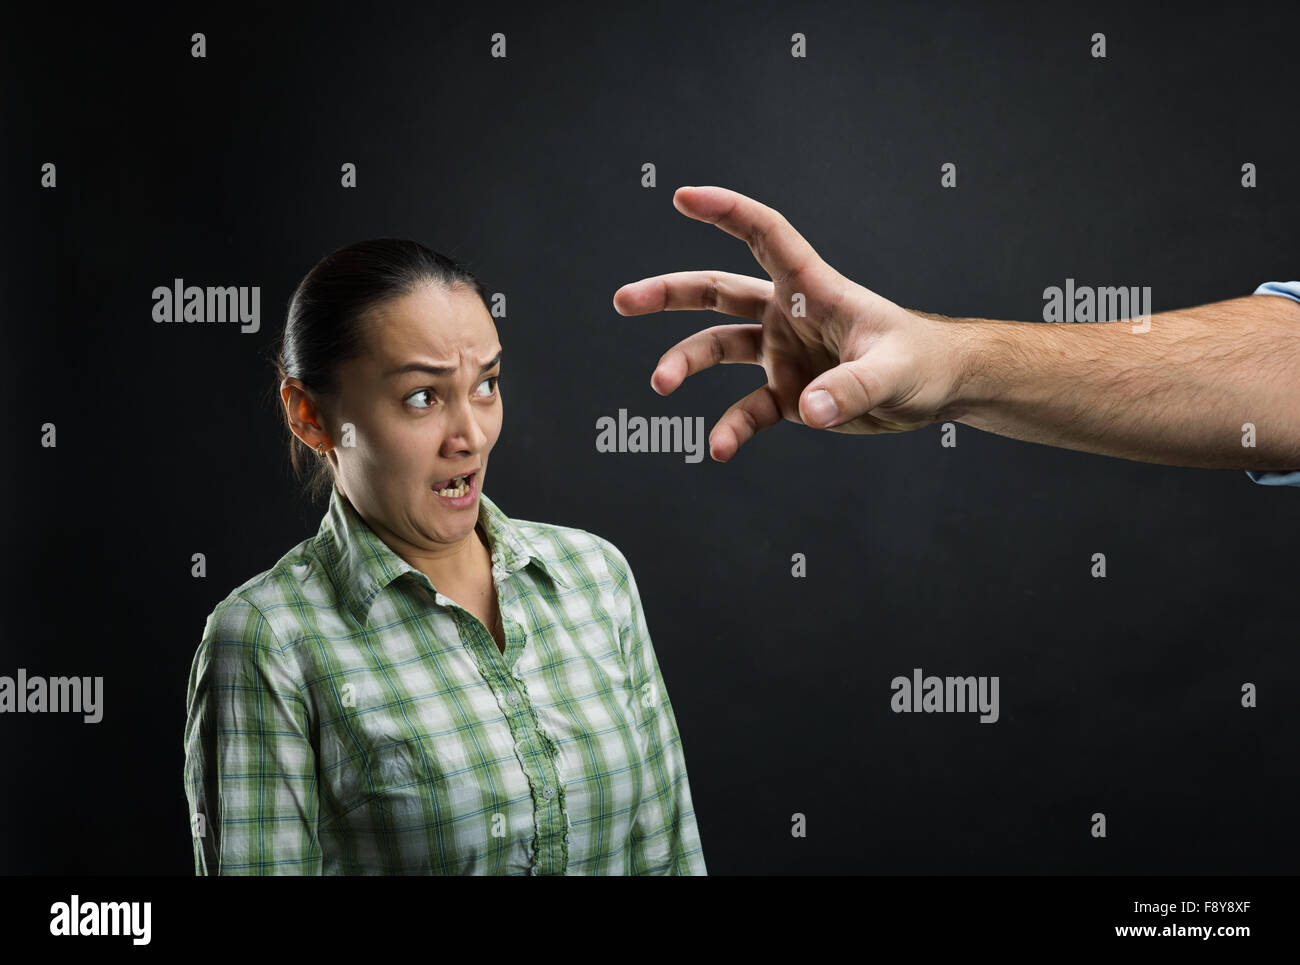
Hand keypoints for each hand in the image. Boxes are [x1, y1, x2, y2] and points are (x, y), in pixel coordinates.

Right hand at [612, 185, 971, 461]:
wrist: (936, 390)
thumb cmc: (922, 362)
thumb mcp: (893, 372)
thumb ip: (852, 388)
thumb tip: (810, 409)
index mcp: (811, 288)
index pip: (764, 236)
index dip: (725, 212)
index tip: (683, 197)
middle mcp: (787, 314)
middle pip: (717, 292)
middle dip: (669, 293)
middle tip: (623, 299)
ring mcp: (783, 352)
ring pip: (718, 347)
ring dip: (685, 362)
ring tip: (660, 384)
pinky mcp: (788, 393)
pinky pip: (746, 409)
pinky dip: (731, 428)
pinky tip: (720, 449)